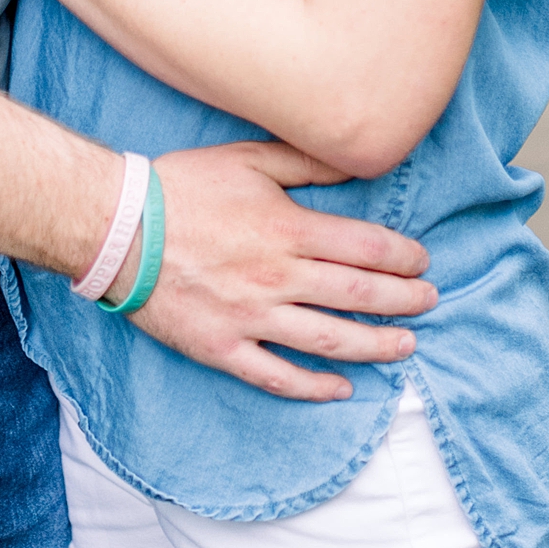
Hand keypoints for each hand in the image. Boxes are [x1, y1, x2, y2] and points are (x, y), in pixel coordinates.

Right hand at [133, 142, 435, 400]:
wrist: (117, 228)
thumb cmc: (182, 187)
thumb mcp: (247, 159)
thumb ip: (304, 164)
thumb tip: (354, 163)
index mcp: (287, 229)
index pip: (364, 248)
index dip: (402, 257)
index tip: (422, 261)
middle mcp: (278, 277)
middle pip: (357, 295)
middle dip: (403, 300)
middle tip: (430, 302)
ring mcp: (252, 318)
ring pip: (329, 340)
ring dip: (375, 345)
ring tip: (406, 347)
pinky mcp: (223, 347)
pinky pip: (278, 376)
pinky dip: (314, 387)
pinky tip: (342, 388)